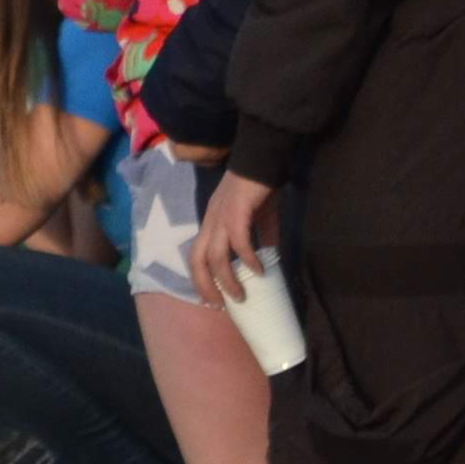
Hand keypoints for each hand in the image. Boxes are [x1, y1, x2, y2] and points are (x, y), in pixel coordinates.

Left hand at [197, 169, 278, 302]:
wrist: (262, 157)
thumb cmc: (258, 187)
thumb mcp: (258, 218)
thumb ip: (260, 237)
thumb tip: (268, 259)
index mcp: (212, 222)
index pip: (196, 255)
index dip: (201, 279)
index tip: (213, 300)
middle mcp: (211, 221)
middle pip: (197, 260)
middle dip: (205, 286)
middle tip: (220, 306)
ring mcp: (221, 216)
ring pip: (214, 255)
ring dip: (227, 279)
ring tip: (241, 295)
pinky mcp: (236, 211)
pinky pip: (238, 241)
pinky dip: (247, 258)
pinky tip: (259, 270)